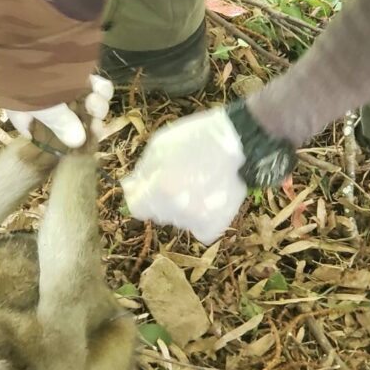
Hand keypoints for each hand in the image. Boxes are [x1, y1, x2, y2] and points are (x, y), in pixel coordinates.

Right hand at [5, 75, 112, 148]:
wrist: (23, 27)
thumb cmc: (24, 71)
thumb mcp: (40, 103)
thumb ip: (59, 124)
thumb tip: (77, 142)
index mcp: (26, 112)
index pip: (45, 135)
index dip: (64, 141)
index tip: (82, 142)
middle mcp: (42, 99)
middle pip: (70, 121)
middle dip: (85, 123)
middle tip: (95, 123)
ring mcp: (60, 82)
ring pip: (84, 103)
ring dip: (95, 106)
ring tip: (94, 99)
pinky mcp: (75, 66)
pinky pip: (92, 84)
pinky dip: (99, 88)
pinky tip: (98, 86)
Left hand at [121, 107, 248, 243]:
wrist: (240, 143)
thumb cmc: (197, 138)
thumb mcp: (160, 145)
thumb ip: (142, 171)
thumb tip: (129, 189)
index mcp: (159, 189)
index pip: (137, 208)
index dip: (141, 196)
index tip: (149, 187)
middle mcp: (176, 209)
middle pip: (158, 213)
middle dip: (162, 199)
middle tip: (181, 179)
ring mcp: (197, 219)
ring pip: (178, 221)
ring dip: (182, 208)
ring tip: (198, 185)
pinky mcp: (217, 223)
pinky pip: (201, 231)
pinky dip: (202, 221)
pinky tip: (208, 202)